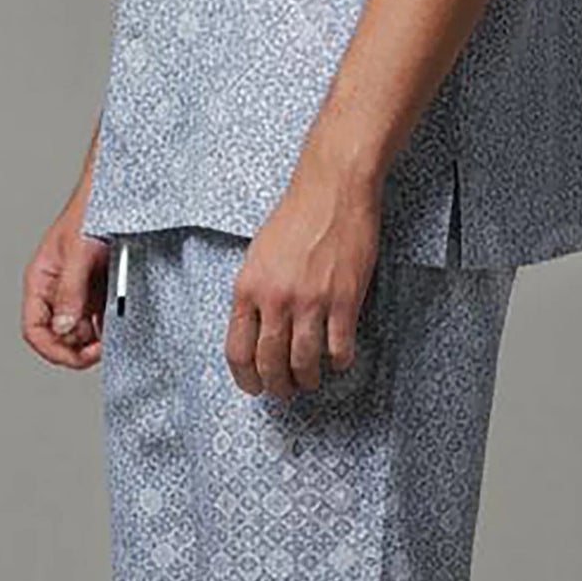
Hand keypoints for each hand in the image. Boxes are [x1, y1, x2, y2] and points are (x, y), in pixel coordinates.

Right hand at [23, 191, 107, 370]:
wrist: (115, 193)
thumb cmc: (90, 212)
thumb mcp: (78, 253)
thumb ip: (70, 291)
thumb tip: (65, 328)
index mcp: (41, 281)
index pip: (35, 329)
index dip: (53, 349)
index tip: (79, 355)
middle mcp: (56, 290)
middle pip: (58, 336)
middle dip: (78, 347)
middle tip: (102, 348)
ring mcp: (77, 291)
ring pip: (80, 330)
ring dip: (95, 338)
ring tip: (113, 333)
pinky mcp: (98, 289)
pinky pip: (99, 317)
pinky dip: (108, 325)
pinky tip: (120, 322)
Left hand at [225, 165, 382, 396]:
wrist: (332, 190)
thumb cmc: (296, 217)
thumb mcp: (258, 255)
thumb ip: (254, 293)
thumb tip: (255, 330)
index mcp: (248, 288)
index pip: (237, 350)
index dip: (245, 378)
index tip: (254, 387)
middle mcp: (276, 299)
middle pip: (270, 363)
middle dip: (278, 386)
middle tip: (286, 390)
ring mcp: (311, 301)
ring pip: (304, 362)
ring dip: (308, 379)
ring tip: (312, 380)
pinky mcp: (344, 299)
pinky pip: (339, 347)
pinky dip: (339, 361)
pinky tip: (340, 359)